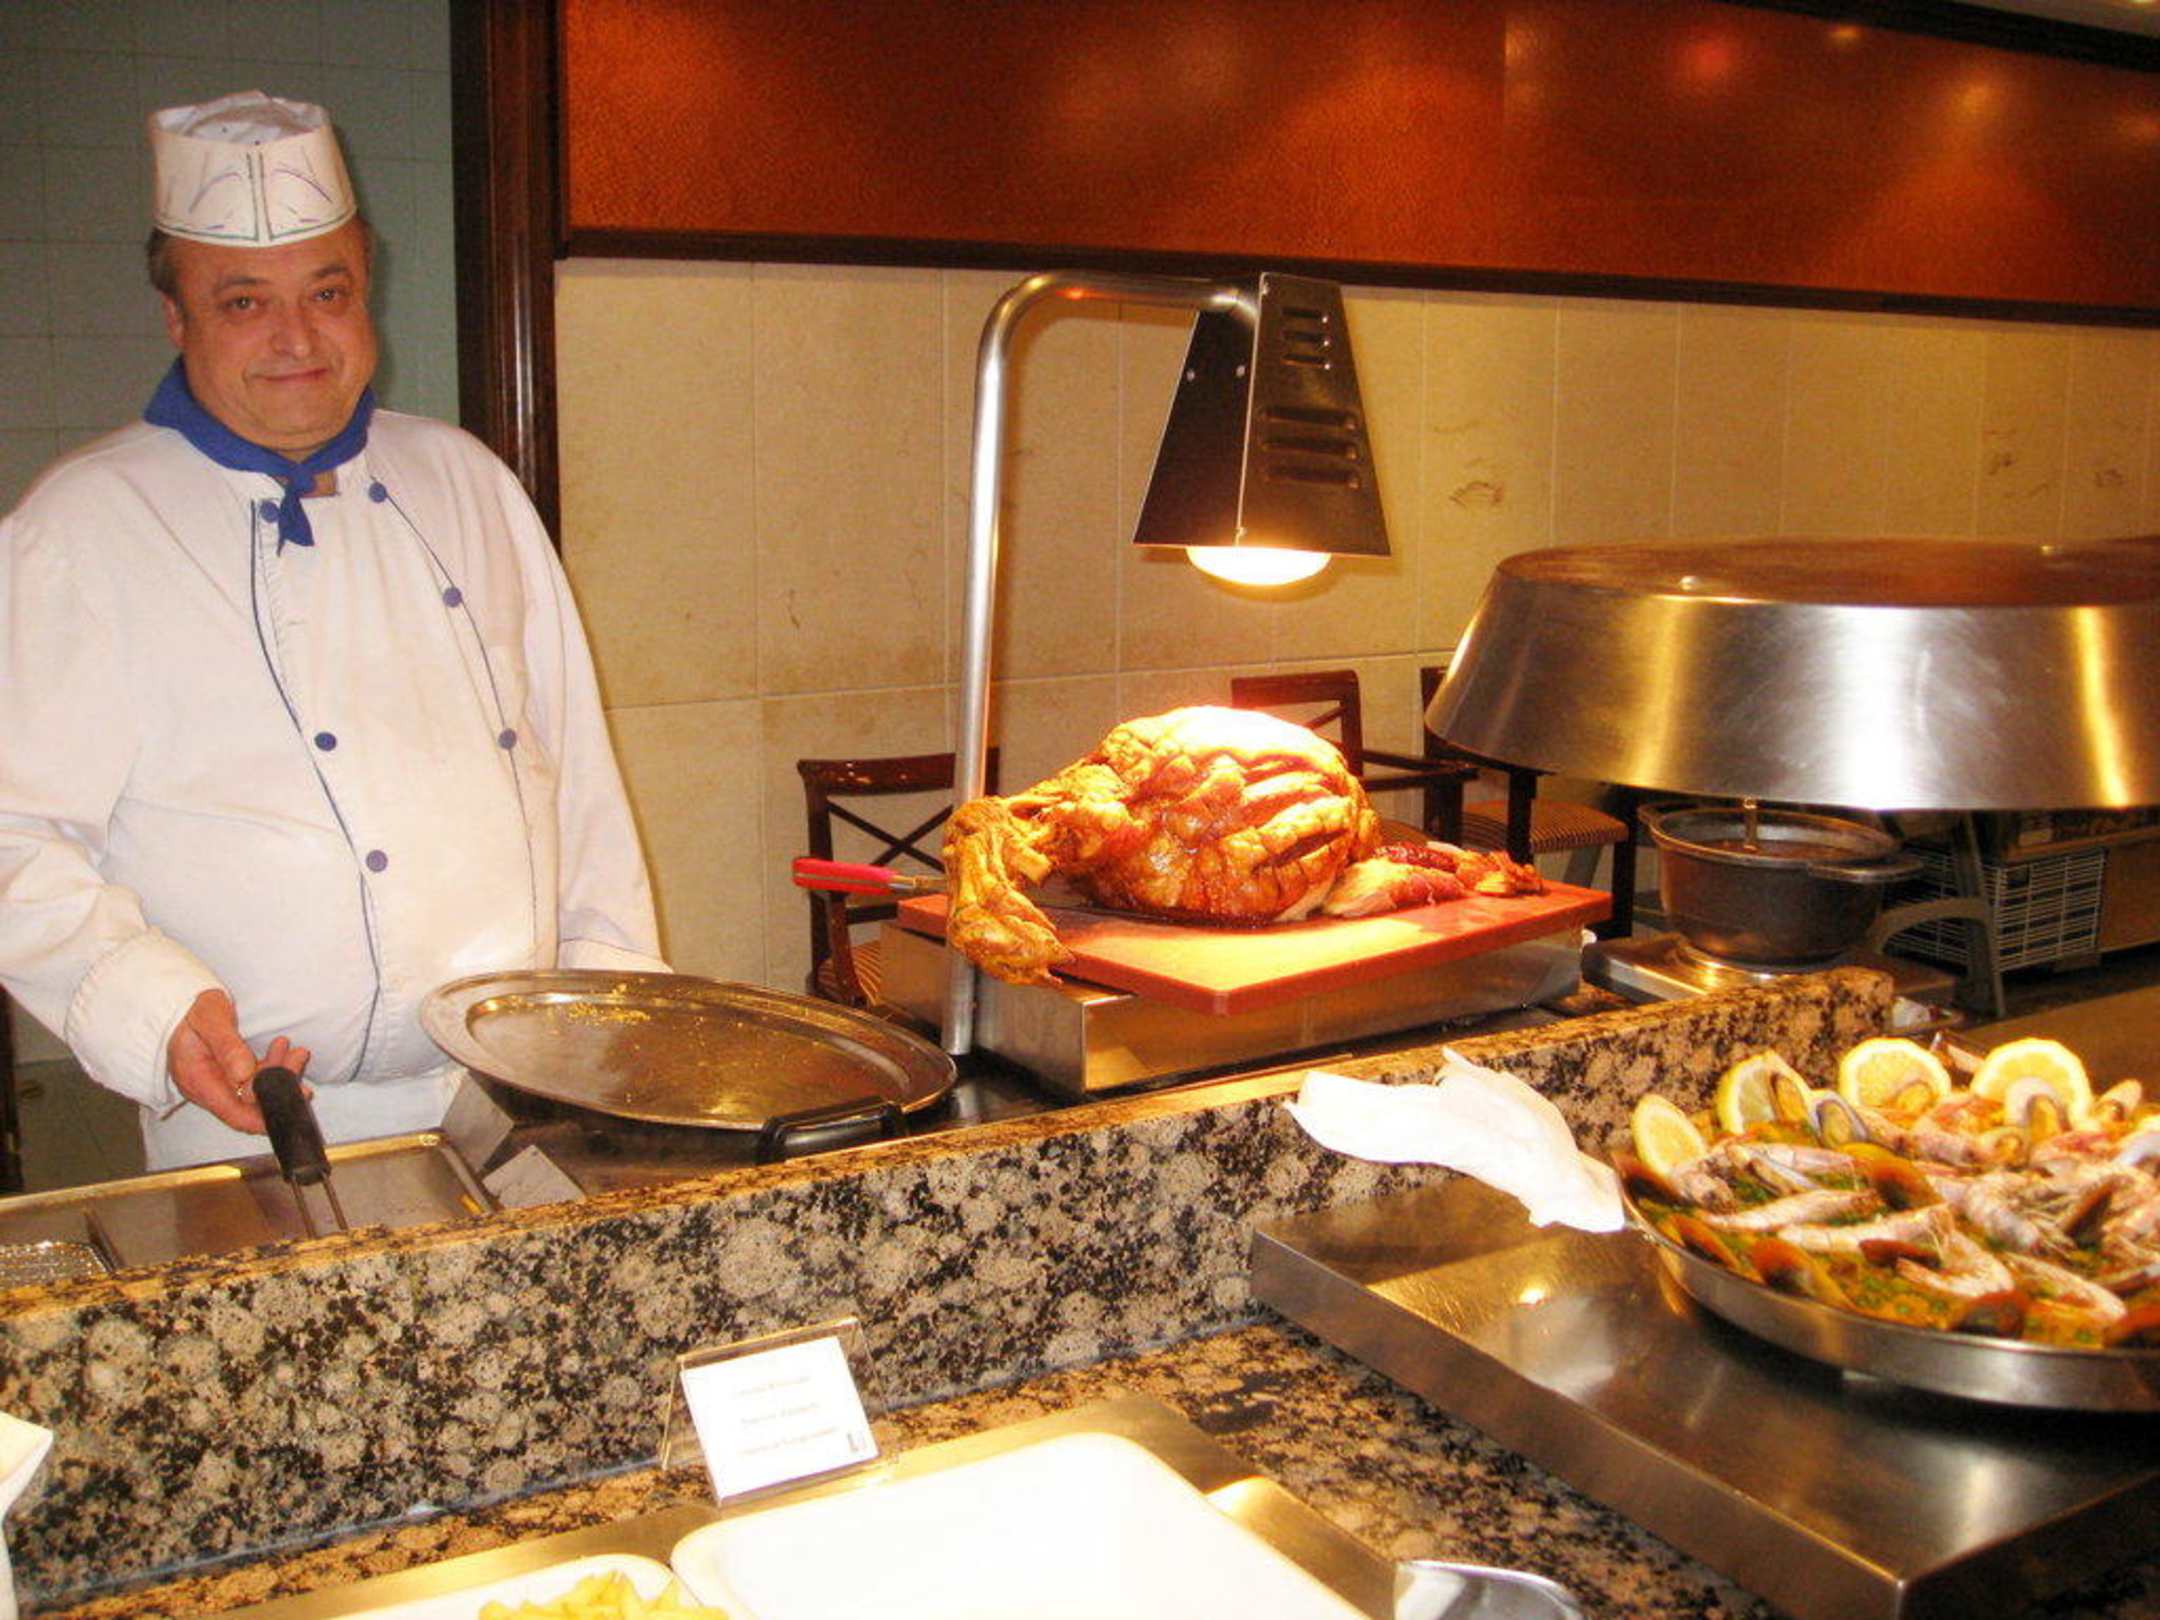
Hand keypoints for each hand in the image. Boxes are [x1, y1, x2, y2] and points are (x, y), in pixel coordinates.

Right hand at [166, 989, 310, 1134]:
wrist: (177, 1004)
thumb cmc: (190, 1009)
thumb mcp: (210, 1019)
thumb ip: (227, 1047)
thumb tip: (243, 1075)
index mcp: (198, 1080)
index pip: (235, 1113)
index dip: (264, 1114)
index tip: (291, 1096)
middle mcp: (207, 1088)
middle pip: (248, 1105)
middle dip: (279, 1086)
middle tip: (299, 1058)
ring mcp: (216, 1083)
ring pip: (254, 1091)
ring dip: (279, 1074)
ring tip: (297, 1052)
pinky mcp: (224, 1075)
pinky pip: (252, 1080)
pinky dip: (271, 1068)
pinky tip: (282, 1050)